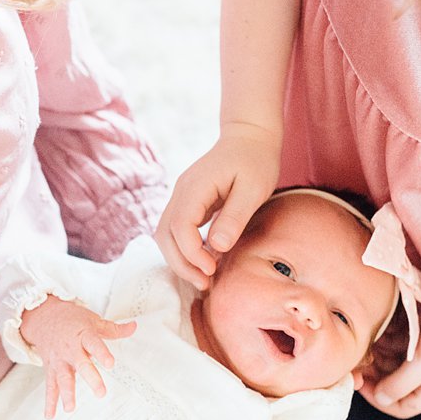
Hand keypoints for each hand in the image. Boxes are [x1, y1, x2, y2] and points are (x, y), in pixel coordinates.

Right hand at [19, 295, 136, 417]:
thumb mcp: (93, 320)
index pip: (94, 344)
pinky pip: (50, 386)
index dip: (102, 354)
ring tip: (70, 408)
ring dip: (66, 394)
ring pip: (63, 378)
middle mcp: (70, 349)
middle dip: (90, 378)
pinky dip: (49, 402)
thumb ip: (113, 329)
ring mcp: (59, 360)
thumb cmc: (71, 319)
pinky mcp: (50, 369)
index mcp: (83, 335)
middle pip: (81, 364)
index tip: (110, 364)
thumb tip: (134, 327)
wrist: (44, 317)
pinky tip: (50, 415)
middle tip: (100, 393)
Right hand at [155, 123, 280, 288]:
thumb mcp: (254, 188)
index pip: (180, 226)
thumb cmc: (256, 159)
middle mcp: (181, 191)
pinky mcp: (188, 203)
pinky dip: (185, 250)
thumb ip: (234, 217)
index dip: (191, 253)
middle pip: (164, 234)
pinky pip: (176, 231)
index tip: (212, 268)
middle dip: (181, 263)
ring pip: (165, 235)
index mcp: (195, 186)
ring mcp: (182, 197)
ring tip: (204, 278)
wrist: (249, 136)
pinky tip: (205, 262)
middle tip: (206, 283)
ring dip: (180, 260)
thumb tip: (217, 247)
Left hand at [358, 279, 420, 418]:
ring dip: (380, 356)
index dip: (377, 399)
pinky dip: (391, 340)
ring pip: (397, 364)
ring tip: (368, 343)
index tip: (358, 381)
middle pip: (396, 385)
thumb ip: (400, 384)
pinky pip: (403, 345)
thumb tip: (380, 398)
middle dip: (376, 375)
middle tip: (358, 360)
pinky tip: (381, 330)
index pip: (401, 407)